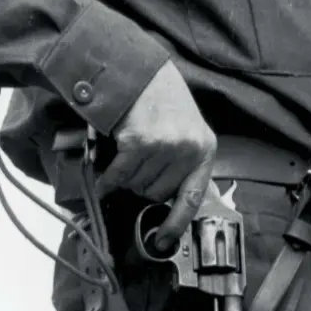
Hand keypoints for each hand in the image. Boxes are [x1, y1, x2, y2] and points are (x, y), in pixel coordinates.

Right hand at [96, 61, 216, 249]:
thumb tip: (167, 202)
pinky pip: (120, 175)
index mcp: (204, 150)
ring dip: (127, 177)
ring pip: (137, 185)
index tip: (163, 241)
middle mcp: (189, 149)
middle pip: (157, 193)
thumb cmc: (161, 101)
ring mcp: (166, 146)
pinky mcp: (140, 142)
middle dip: (142, 185)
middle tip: (137, 165)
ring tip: (128, 154)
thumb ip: (183, 163)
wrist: (138, 68)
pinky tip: (105, 177)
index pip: (192, 198)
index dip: (176, 223)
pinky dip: (109, 178)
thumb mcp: (186, 130)